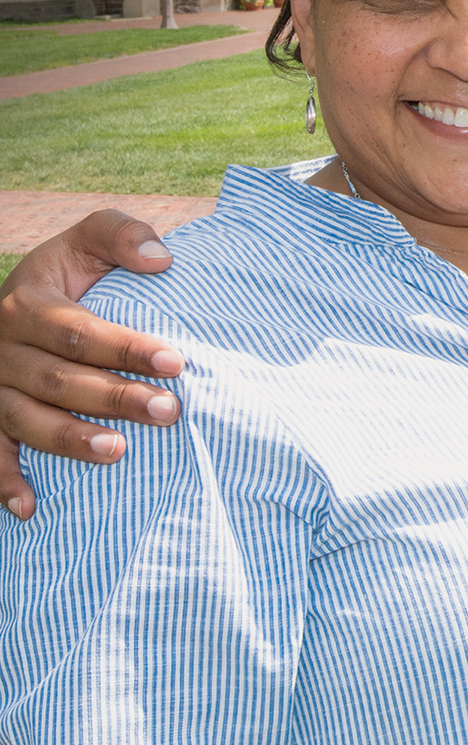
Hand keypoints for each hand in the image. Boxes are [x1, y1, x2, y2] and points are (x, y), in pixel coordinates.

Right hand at [0, 211, 182, 519]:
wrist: (21, 298)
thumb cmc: (69, 272)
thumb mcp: (88, 240)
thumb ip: (121, 235)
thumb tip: (162, 258)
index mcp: (26, 304)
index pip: (77, 332)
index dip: (125, 348)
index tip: (174, 361)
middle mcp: (2, 349)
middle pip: (58, 379)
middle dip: (113, 398)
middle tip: (169, 411)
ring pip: (26, 419)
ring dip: (70, 440)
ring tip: (119, 452)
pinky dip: (5, 482)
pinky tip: (29, 508)